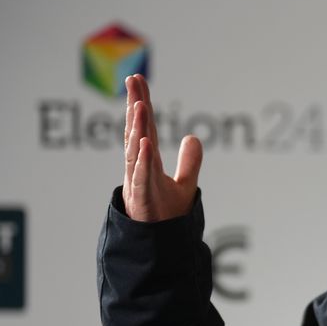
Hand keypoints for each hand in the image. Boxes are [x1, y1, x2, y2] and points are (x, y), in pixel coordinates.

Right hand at [122, 74, 202, 221]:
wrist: (160, 245)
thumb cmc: (167, 217)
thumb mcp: (185, 185)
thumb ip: (189, 163)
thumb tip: (193, 138)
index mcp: (147, 163)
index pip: (145, 128)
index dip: (142, 104)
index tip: (138, 80)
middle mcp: (139, 168)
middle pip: (136, 132)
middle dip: (135, 106)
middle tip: (133, 80)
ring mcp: (138, 183)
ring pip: (135, 151)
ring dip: (137, 128)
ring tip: (140, 106)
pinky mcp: (142, 199)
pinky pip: (141, 177)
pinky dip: (142, 160)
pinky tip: (144, 143)